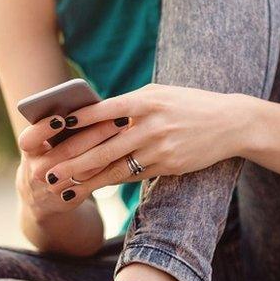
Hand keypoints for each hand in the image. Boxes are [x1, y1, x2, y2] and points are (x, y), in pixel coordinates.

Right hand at [16, 113, 131, 218]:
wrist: (41, 195)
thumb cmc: (47, 154)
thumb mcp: (42, 143)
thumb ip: (57, 127)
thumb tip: (87, 104)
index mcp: (29, 151)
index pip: (30, 139)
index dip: (44, 129)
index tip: (61, 119)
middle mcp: (37, 169)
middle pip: (66, 151)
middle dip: (94, 133)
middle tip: (116, 117)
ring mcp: (53, 186)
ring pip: (83, 167)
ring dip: (106, 147)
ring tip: (124, 131)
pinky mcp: (70, 197)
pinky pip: (92, 180)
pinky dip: (108, 164)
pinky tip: (124, 150)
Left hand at [42, 84, 250, 200]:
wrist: (231, 123)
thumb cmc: (189, 104)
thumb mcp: (160, 94)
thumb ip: (129, 104)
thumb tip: (95, 113)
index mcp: (145, 101)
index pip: (103, 111)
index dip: (77, 121)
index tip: (54, 128)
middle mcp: (150, 125)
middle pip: (103, 146)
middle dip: (73, 161)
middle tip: (49, 171)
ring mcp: (159, 148)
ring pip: (115, 166)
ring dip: (87, 178)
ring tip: (64, 185)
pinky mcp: (168, 166)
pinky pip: (133, 175)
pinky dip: (111, 180)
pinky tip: (93, 186)